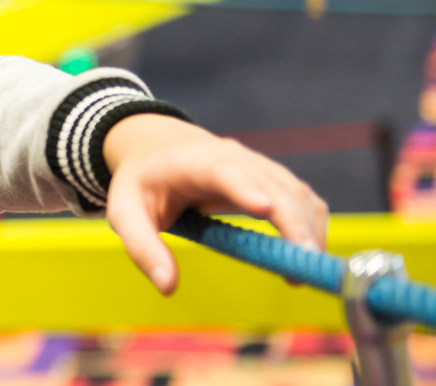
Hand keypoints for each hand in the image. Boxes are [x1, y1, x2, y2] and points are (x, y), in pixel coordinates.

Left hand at [102, 114, 327, 294]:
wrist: (156, 147)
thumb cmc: (141, 183)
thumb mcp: (125, 213)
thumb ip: (143, 248)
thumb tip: (167, 287)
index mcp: (192, 163)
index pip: (222, 169)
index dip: (244, 187)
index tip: (263, 208)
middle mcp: (233, 157)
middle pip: (273, 185)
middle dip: (292, 223)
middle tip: (301, 265)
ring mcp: (258, 166)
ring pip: (296, 193)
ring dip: (308, 230)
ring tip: (303, 272)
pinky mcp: (274, 179)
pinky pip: (303, 200)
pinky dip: (311, 228)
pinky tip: (304, 259)